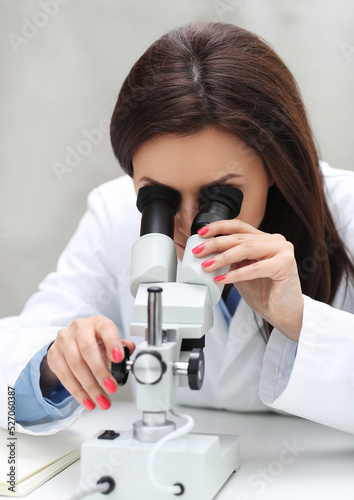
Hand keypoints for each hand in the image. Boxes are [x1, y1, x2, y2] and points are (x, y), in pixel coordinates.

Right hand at [40, 315, 134, 409]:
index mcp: (97, 322)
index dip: (113, 343)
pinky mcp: (54, 355)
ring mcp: (64, 340)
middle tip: (111, 388)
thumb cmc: (94, 341)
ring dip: (90, 386)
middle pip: (88, 349)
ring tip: (101, 400)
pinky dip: (77, 391)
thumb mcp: (109, 341)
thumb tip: (129, 349)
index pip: (106, 329)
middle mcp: (79, 328)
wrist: (71, 342)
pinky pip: (64, 376)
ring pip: (75, 365)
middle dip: (100, 371)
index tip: (119, 359)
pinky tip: (87, 400)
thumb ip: (121, 346)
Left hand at [193, 221, 303, 341]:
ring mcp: (282, 251)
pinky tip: (222, 279)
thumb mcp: (241, 272)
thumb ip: (230, 261)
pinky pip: (255, 268)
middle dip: (216, 244)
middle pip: (240, 238)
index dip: (219, 227)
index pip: (240, 226)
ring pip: (247, 249)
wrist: (283, 314)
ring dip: (223, 257)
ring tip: (207, 265)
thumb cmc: (265, 294)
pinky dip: (236, 273)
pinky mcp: (285, 265)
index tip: (202, 233)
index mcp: (265, 239)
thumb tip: (207, 254)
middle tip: (198, 251)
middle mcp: (275, 241)